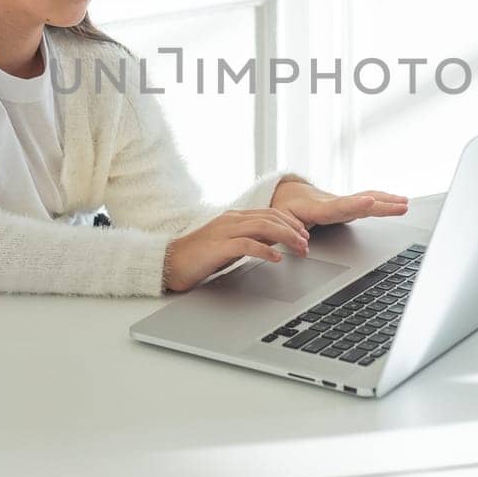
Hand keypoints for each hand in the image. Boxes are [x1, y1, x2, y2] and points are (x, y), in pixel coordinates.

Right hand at [163, 208, 310, 292]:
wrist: (170, 263)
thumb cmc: (199, 256)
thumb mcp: (230, 245)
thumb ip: (251, 239)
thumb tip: (276, 241)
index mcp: (235, 217)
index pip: (270, 213)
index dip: (291, 222)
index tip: (305, 234)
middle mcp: (231, 219)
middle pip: (270, 217)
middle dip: (293, 230)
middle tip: (307, 244)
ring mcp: (224, 231)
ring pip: (263, 227)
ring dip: (286, 237)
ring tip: (299, 248)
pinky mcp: (218, 246)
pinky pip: (247, 244)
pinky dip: (265, 250)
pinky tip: (277, 258)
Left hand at [271, 177, 409, 228]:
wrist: (288, 193)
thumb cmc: (284, 207)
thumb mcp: (280, 219)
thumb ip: (289, 231)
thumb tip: (303, 245)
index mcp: (318, 208)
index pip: (340, 206)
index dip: (355, 205)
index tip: (370, 202)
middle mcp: (334, 202)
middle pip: (362, 202)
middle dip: (383, 204)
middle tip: (402, 205)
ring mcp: (342, 202)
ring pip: (368, 199)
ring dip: (387, 200)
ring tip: (405, 203)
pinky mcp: (347, 204)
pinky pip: (368, 200)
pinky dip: (384, 200)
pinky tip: (397, 202)